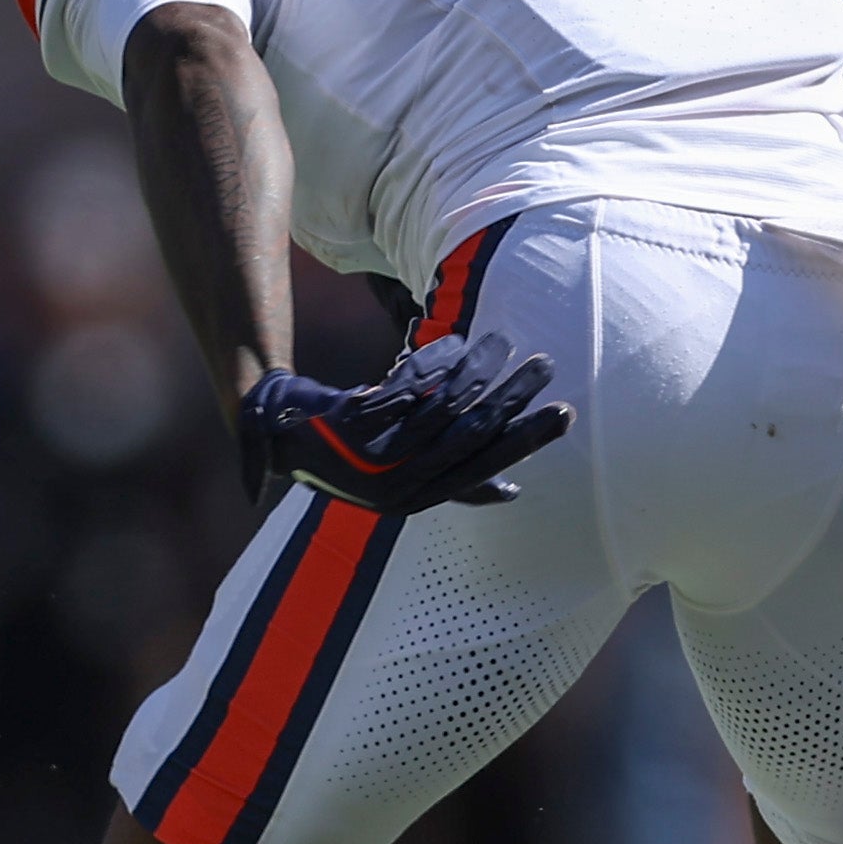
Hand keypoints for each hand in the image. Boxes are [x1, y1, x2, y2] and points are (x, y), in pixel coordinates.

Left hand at [240, 333, 570, 513]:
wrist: (279, 435)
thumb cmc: (349, 453)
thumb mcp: (402, 476)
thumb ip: (455, 482)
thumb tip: (512, 492)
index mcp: (417, 500)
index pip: (483, 467)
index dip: (525, 441)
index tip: (563, 414)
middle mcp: (398, 486)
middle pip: (469, 435)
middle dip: (512, 397)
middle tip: (545, 367)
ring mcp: (373, 457)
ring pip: (441, 407)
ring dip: (478, 370)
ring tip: (504, 342)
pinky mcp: (354, 426)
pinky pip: (407, 389)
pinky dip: (435, 364)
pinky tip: (457, 343)